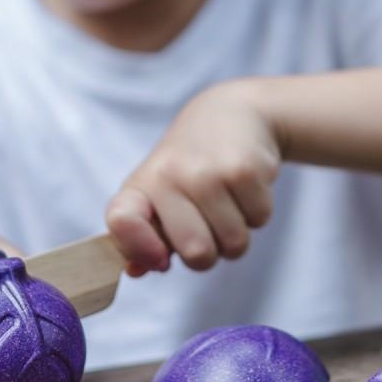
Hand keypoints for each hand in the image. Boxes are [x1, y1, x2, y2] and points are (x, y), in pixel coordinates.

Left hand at [106, 82, 279, 274]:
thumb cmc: (191, 162)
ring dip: (239, 232)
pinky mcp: (246, 169)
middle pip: (198, 254)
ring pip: (235, 243)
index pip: (122, 221)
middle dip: (212, 252)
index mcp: (142, 185)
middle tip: (211, 225)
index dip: (140, 248)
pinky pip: (260, 219)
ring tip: (230, 201)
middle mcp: (171, 176)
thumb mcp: (160, 190)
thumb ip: (146, 234)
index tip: (161, 260)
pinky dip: (258, 211)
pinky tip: (246, 185)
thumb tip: (137, 269)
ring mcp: (210, 172)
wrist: (233, 112)